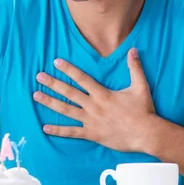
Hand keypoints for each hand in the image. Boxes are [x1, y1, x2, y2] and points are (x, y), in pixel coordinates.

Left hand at [33, 48, 156, 152]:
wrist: (146, 134)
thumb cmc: (143, 111)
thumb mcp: (140, 86)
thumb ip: (134, 68)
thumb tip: (133, 50)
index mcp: (103, 94)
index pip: (81, 78)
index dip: (68, 69)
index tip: (55, 62)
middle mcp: (93, 106)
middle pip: (69, 92)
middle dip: (53, 84)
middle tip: (38, 77)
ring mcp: (91, 121)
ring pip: (66, 110)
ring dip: (50, 103)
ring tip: (37, 96)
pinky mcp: (92, 134)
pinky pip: (72, 132)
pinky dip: (58, 130)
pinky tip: (45, 128)